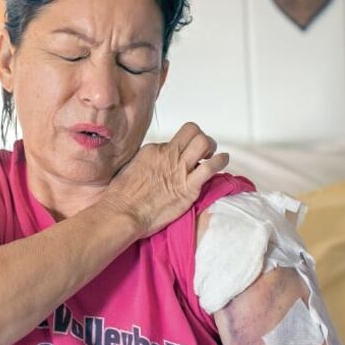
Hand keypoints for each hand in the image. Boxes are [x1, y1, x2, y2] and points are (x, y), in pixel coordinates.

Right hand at [100, 122, 229, 238]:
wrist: (122, 213)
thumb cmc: (121, 197)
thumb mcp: (131, 168)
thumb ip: (147, 162)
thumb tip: (155, 164)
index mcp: (153, 150)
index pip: (175, 139)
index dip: (181, 146)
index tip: (182, 155)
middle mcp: (168, 155)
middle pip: (192, 132)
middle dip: (200, 138)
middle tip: (203, 150)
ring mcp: (179, 170)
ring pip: (203, 142)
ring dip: (211, 147)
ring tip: (212, 155)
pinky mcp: (189, 187)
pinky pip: (211, 167)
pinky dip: (221, 161)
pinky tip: (222, 161)